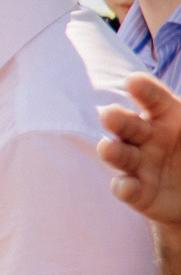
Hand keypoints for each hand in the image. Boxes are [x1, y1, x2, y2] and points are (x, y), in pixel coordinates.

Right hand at [100, 73, 180, 225]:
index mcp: (166, 115)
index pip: (153, 98)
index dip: (143, 90)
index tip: (133, 82)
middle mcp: (147, 137)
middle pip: (128, 125)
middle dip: (116, 119)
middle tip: (109, 115)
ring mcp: (140, 164)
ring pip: (121, 155)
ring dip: (111, 152)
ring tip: (107, 149)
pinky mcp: (138, 192)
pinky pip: (127, 189)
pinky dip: (123, 188)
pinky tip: (125, 185)